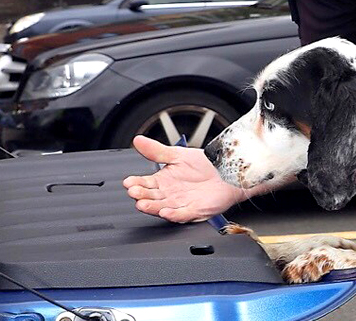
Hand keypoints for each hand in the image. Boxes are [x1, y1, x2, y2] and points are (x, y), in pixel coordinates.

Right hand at [122, 135, 252, 222]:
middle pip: (151, 197)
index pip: (145, 184)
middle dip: (141, 196)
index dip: (136, 183)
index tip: (128, 182)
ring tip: (143, 204)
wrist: (227, 170)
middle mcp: (170, 194)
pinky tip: (166, 211)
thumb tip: (138, 140)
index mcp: (163, 181)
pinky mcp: (195, 210)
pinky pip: (182, 214)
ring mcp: (181, 203)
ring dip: (152, 207)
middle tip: (134, 192)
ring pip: (163, 207)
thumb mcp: (178, 154)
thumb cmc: (204, 164)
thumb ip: (157, 150)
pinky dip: (174, 214)